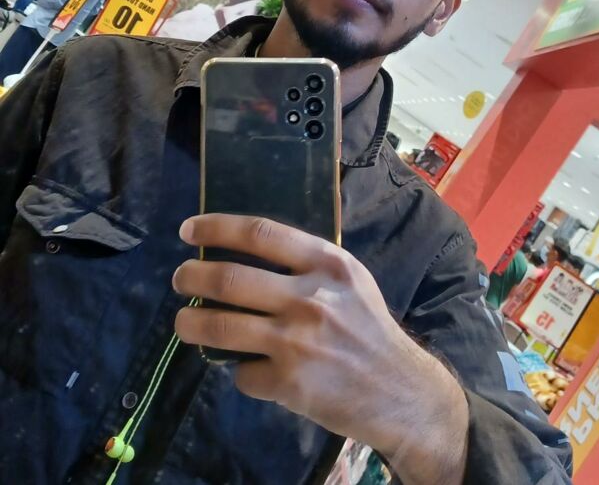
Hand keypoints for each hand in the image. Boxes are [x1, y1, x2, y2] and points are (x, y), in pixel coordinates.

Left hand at [173, 214, 467, 479]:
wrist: (399, 390)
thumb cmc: (368, 326)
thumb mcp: (349, 278)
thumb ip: (306, 262)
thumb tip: (244, 251)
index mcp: (327, 264)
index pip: (260, 233)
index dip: (217, 228)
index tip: (189, 230)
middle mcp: (310, 298)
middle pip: (228, 278)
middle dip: (191, 276)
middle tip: (180, 278)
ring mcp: (296, 342)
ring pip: (219, 326)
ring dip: (189, 323)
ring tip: (182, 321)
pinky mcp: (288, 383)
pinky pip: (242, 372)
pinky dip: (239, 370)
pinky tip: (250, 367)